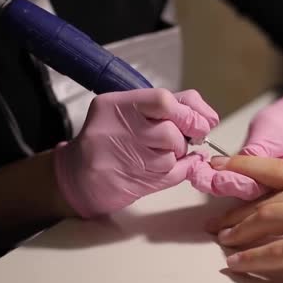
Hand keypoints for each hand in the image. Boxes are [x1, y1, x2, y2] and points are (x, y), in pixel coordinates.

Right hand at [54, 89, 218, 216]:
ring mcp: (125, 158)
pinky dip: (178, 170)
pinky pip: (172, 174)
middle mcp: (120, 130)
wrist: (76, 176)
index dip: (192, 111)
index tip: (203, 120)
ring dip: (178, 155)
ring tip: (164, 153)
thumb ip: (164, 109)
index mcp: (118, 105)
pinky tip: (165, 166)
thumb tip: (206, 118)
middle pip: (171, 131)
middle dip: (189, 135)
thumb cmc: (106, 139)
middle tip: (192, 137)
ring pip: (173, 155)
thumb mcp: (126, 112)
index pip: (164, 100)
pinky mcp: (134, 182)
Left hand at [188, 97, 282, 199]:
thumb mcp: (272, 133)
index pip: (267, 187)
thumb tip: (231, 165)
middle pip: (253, 197)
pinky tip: (204, 179)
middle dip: (223, 187)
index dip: (239, 184)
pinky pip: (240, 190)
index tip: (217, 179)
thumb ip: (254, 152)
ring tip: (198, 177)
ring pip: (243, 196)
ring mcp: (274, 193)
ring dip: (218, 187)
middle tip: (200, 178)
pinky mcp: (259, 189)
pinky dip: (221, 184)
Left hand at [206, 155, 282, 282]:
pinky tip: (238, 265)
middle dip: (236, 212)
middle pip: (267, 199)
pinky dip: (254, 259)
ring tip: (223, 242)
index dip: (245, 166)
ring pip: (267, 220)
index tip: (220, 166)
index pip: (278, 169)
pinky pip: (279, 251)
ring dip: (240, 232)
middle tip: (215, 222)